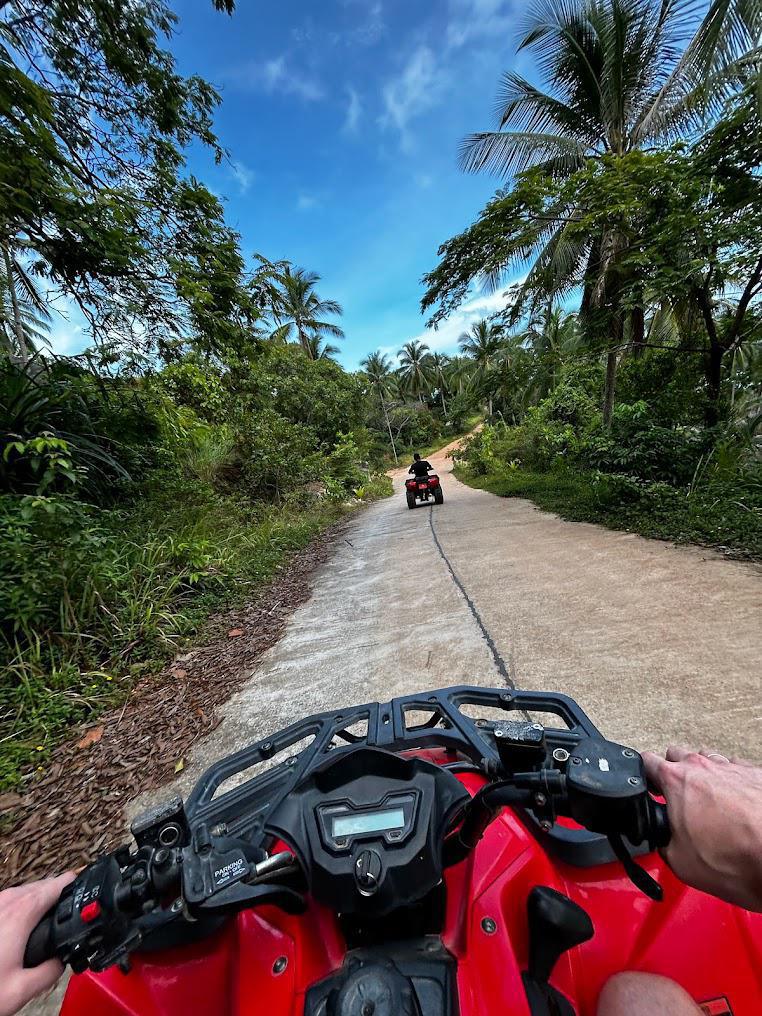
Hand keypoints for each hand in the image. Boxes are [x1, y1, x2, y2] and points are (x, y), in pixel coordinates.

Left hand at [0, 873, 74, 1015]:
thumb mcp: (22, 990)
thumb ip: (51, 972)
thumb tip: (62, 961)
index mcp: (23, 912)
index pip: (60, 883)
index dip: (76, 889)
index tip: (84, 898)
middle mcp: (8, 900)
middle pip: (44, 885)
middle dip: (58, 899)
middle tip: (65, 920)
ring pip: (26, 892)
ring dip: (39, 904)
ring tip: (44, 927)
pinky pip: (11, 901)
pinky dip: (21, 910)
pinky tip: (20, 933)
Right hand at [643, 747, 761, 911]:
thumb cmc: (737, 858)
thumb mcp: (679, 862)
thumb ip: (662, 842)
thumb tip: (664, 840)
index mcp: (676, 781)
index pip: (645, 762)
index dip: (642, 777)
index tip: (646, 789)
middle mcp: (702, 766)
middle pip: (675, 755)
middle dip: (672, 773)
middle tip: (677, 799)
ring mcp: (731, 767)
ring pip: (706, 760)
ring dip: (702, 777)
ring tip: (708, 803)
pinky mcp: (756, 774)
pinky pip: (735, 769)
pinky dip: (731, 783)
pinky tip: (735, 804)